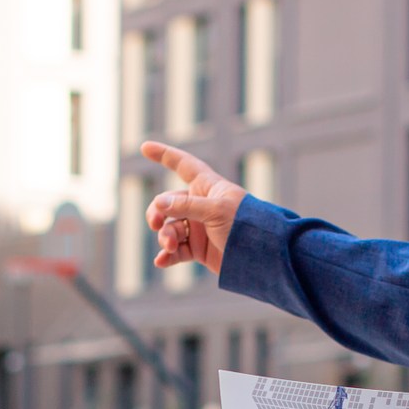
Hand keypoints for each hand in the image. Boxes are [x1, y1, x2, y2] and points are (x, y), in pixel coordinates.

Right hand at [141, 141, 245, 273]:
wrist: (263, 257)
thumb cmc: (245, 225)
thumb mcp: (216, 211)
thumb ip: (185, 206)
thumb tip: (158, 203)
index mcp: (208, 187)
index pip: (183, 165)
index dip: (164, 155)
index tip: (144, 147)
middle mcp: (201, 205)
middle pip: (167, 203)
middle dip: (157, 212)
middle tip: (156, 224)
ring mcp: (200, 228)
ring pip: (170, 229)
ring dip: (166, 237)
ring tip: (170, 247)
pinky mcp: (200, 249)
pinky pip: (176, 251)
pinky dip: (168, 256)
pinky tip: (162, 261)